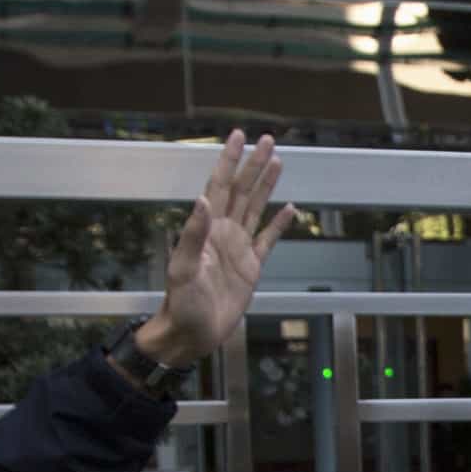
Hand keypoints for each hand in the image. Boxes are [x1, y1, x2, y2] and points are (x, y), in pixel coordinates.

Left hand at [141, 130, 298, 369]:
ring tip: (276, 161)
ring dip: (266, 185)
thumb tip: (202, 200)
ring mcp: (238, 249)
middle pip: (242, 190)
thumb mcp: (183, 269)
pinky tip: (289, 210)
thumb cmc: (181, 304)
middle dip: (252, 164)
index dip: (229, 161)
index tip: (238, 137)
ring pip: (255, 208)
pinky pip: (268, 240)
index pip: (219, 186)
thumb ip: (193, 234)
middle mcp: (223, 233)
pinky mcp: (251, 268)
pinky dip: (279, 224)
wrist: (192, 334)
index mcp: (206, 230)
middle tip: (265, 139)